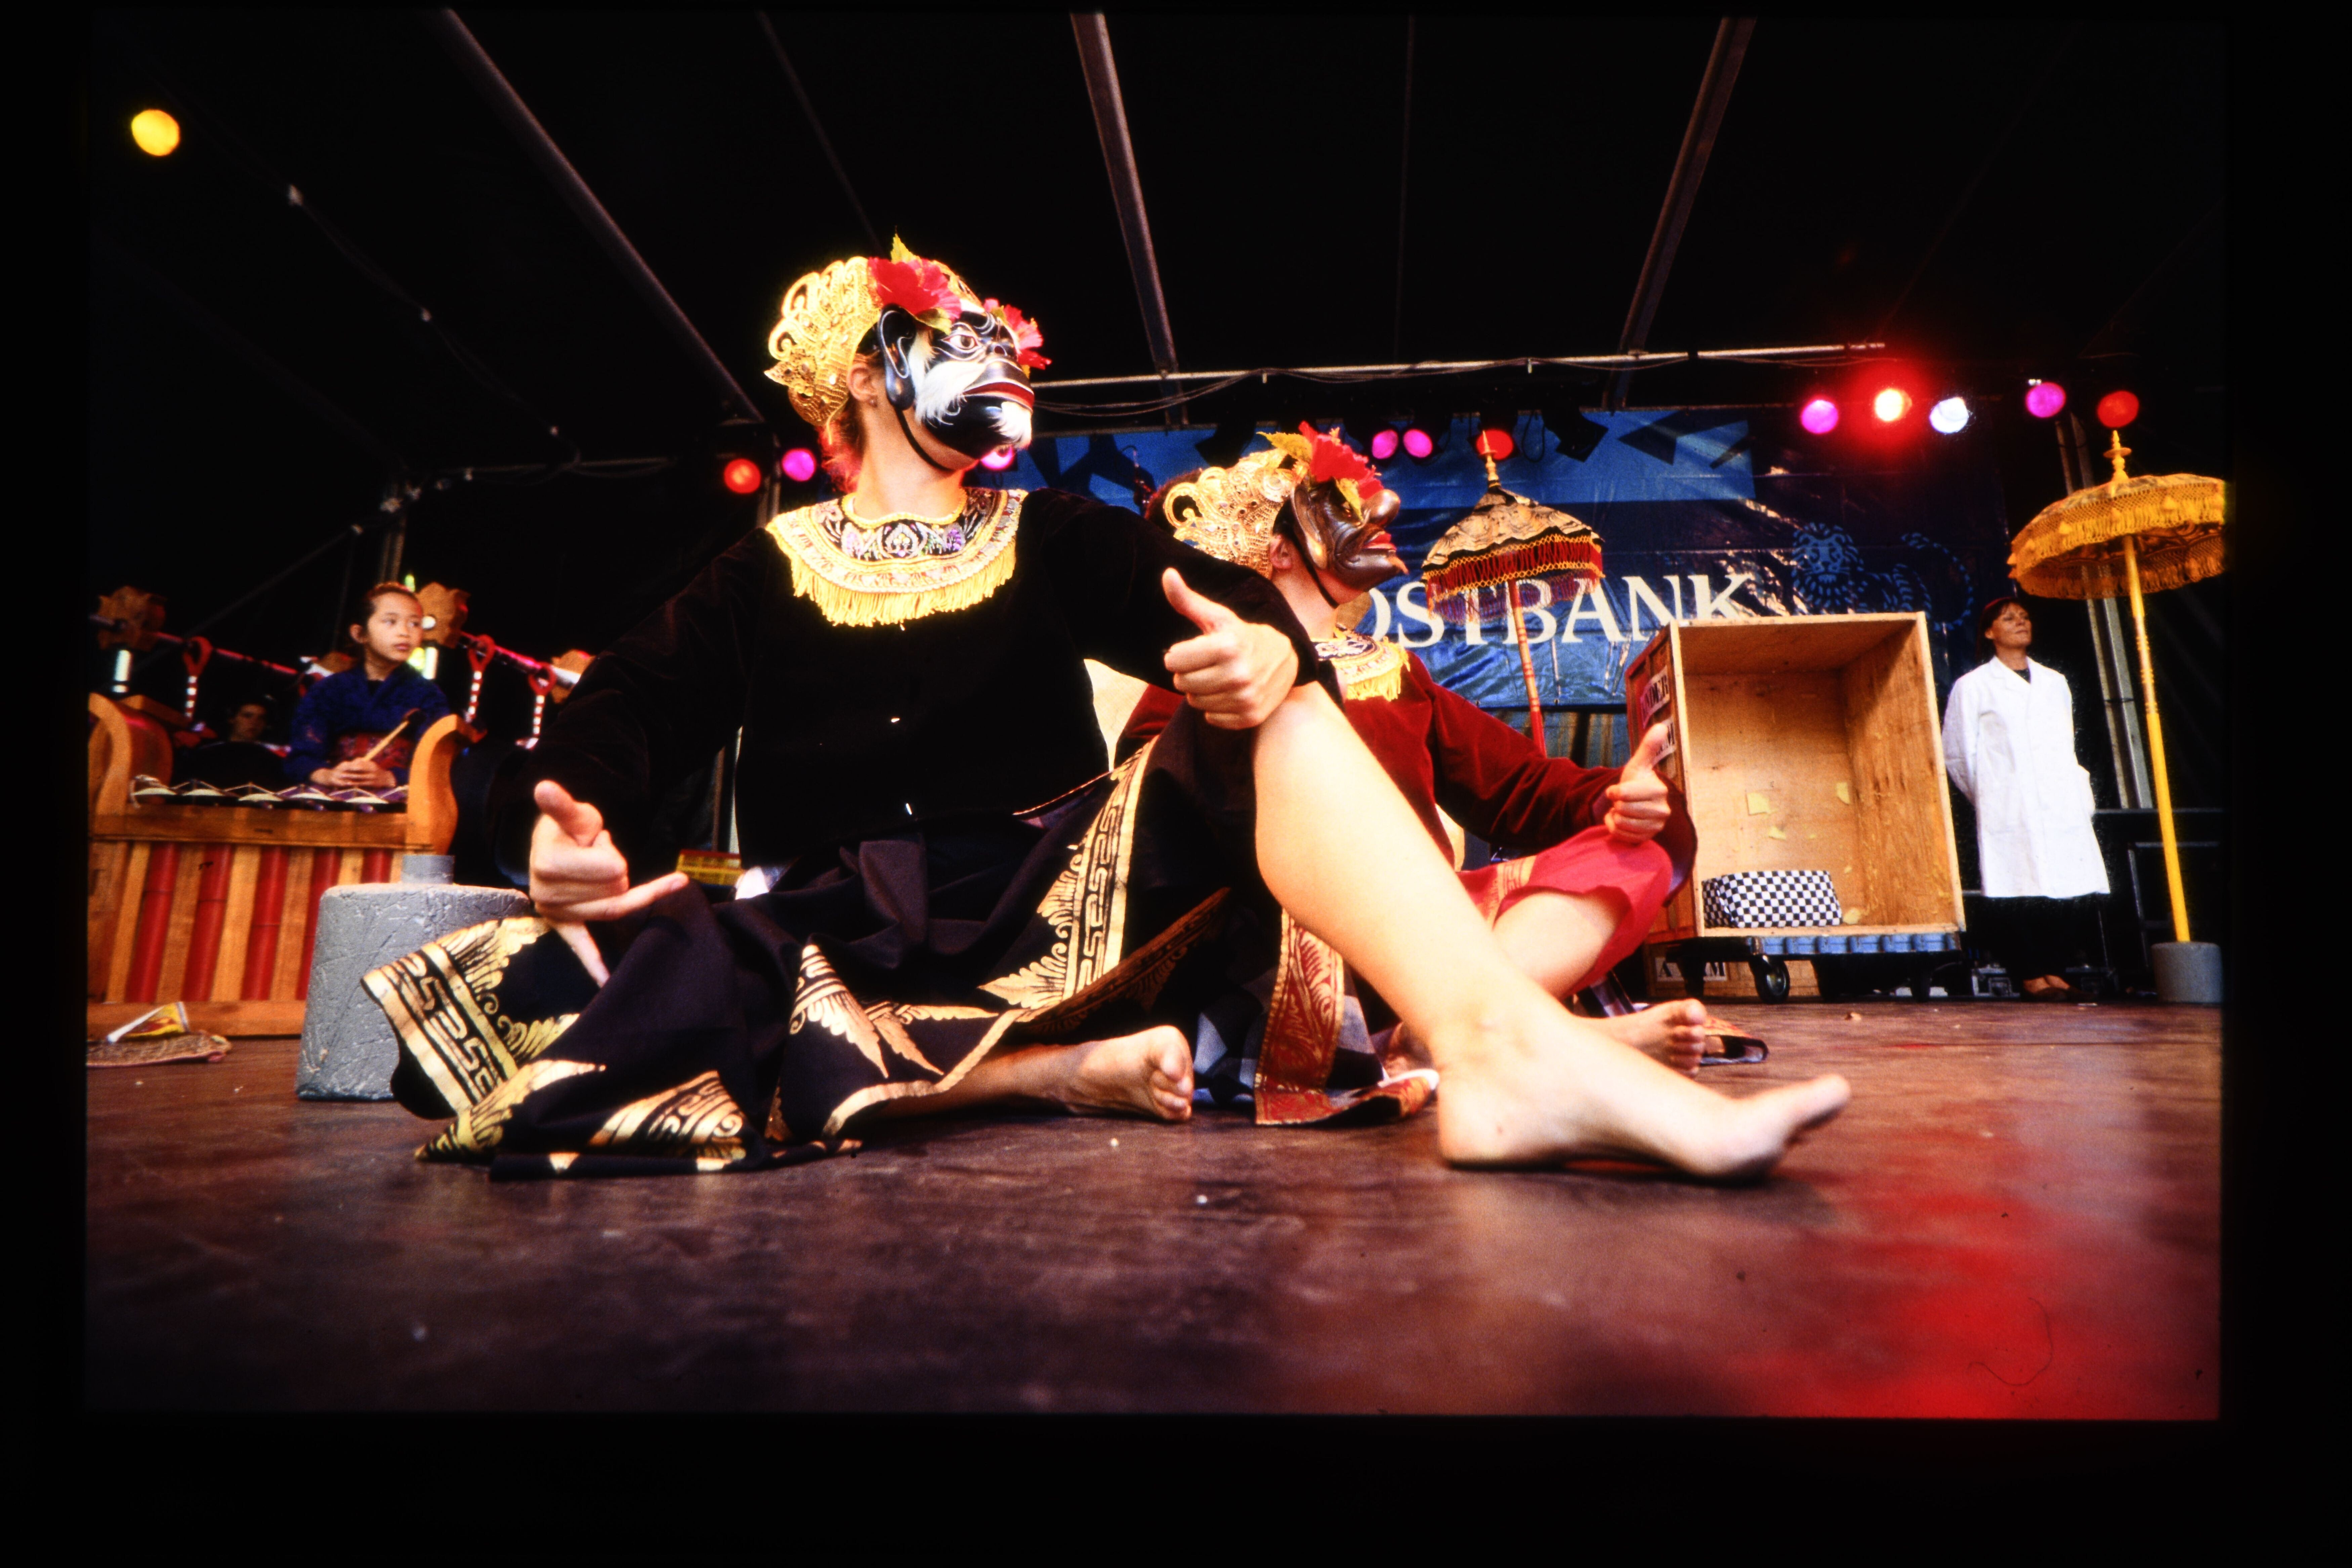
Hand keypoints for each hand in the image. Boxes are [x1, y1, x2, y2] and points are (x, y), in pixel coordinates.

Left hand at [327, 758, 394, 789]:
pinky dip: (355, 783)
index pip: (360, 763)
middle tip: (343, 770)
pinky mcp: (372, 784)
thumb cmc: (376, 770)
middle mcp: (373, 771)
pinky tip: (349, 783)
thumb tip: (355, 760)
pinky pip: (362, 783)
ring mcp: (372, 777)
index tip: (345, 765)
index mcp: (372, 765)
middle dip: (350, 770)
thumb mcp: (371, 764)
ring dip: (351, 777)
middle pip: (359, 769)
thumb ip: (363, 762)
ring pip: (360, 777)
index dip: (352, 764)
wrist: (386, 779)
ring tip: (344, 777)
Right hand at [528, 779, 688, 983]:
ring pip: (612, 908)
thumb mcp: (573, 814)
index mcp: (546, 865)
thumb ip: (564, 806)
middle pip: (615, 888)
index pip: (613, 869)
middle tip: (592, 856)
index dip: (612, 852)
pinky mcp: (563, 926)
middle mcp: (544, 894)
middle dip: (613, 868)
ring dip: (613, 886)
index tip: (594, 843)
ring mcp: (553, 913)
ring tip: (593, 871)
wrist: (554, 846)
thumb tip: (544, 788)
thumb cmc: (570, 830)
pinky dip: (594, 966)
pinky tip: (607, 982)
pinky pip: (580, 947)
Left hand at [1161, 568, 1297, 729]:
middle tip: (1207, 664)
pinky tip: (1229, 693)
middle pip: (1181, 684)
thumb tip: (1166, 574)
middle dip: (1188, 673)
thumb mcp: (1218, 617)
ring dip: (1200, 691)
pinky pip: (1211, 718)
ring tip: (1218, 678)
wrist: (1287, 659)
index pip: (1173, 661)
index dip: (1179, 654)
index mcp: (1228, 645)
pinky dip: (1215, 708)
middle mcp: (1238, 674)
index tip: (1195, 649)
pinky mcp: (1250, 717)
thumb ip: (1188, 600)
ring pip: (1194, 702)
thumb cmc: (1242, 635)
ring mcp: (1245, 698)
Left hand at [1604, 722, 1673, 843]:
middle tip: (1622, 801)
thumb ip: (1649, 747)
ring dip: (1615, 815)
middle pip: (1622, 809)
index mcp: (1659, 790)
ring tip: (1623, 810)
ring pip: (1621, 822)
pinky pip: (1620, 835)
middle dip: (1616, 804)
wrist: (1636, 804)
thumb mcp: (1638, 764)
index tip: (1616, 790)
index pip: (1623, 794)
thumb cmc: (1636, 782)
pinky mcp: (1647, 839)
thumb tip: (1662, 726)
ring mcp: (1656, 827)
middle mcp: (1662, 810)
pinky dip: (1615, 828)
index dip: (1614, 791)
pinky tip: (1622, 821)